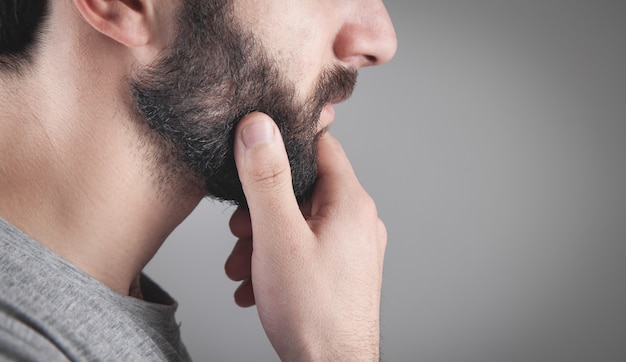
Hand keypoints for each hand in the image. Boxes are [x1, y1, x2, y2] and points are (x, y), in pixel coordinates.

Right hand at [224, 112, 386, 360]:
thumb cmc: (312, 311)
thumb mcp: (278, 236)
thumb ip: (266, 178)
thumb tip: (259, 126)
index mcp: (350, 203)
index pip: (321, 146)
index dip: (284, 145)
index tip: (255, 153)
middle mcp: (358, 222)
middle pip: (303, 190)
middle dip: (262, 208)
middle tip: (240, 231)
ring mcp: (351, 250)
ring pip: (299, 225)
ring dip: (263, 240)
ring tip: (243, 266)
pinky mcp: (341, 273)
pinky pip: (305, 251)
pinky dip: (277, 260)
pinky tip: (255, 285)